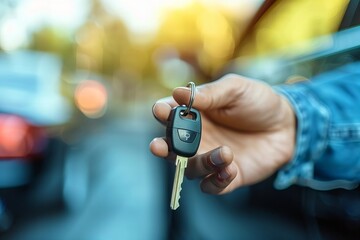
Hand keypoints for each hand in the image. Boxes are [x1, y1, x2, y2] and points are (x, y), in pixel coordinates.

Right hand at [150, 74, 295, 193]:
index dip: (162, 113)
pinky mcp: (227, 176)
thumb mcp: (236, 89)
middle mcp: (197, 138)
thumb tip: (178, 92)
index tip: (160, 111)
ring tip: (225, 153)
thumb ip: (210, 93)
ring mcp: (210, 158)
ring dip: (200, 164)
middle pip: (171, 148)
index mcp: (194, 113)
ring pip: (190, 169)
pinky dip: (216, 182)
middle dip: (162, 148)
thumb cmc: (258, 101)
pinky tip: (230, 169)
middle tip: (159, 146)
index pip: (170, 114)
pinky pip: (212, 186)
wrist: (287, 124)